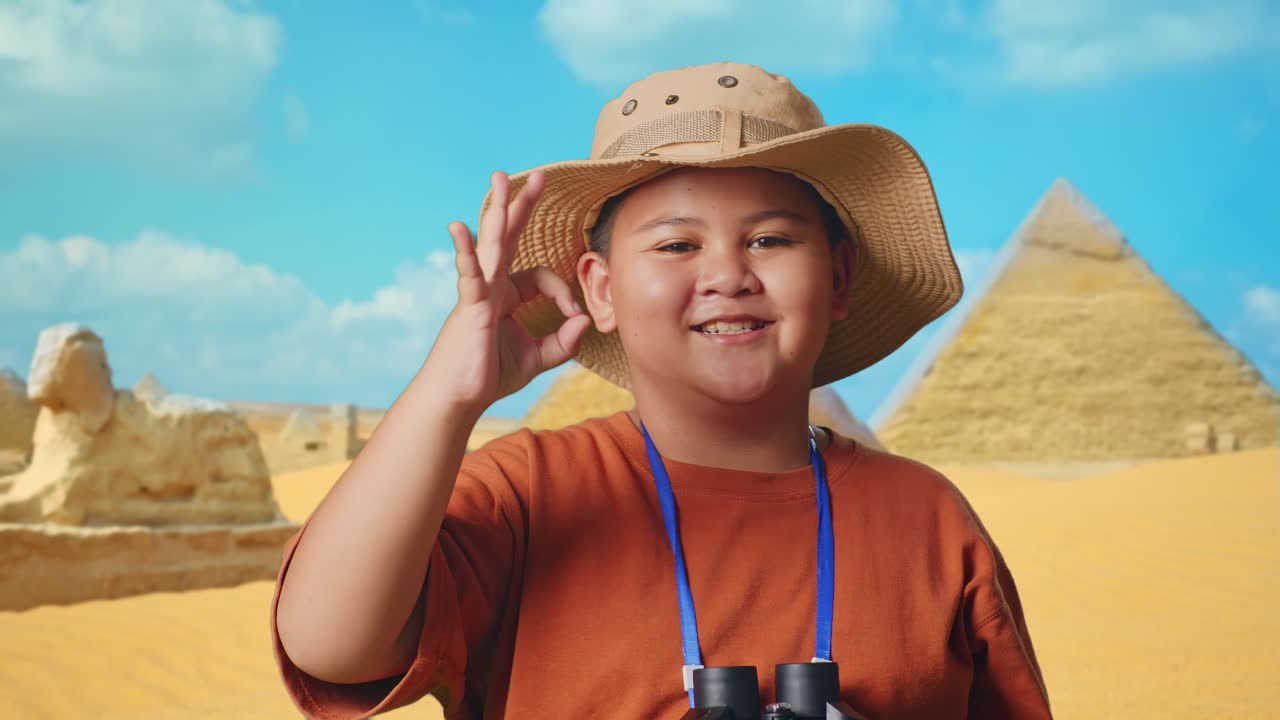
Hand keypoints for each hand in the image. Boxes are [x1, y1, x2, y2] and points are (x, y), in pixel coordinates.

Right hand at [425, 170, 592, 412]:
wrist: (460, 397)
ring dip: (498, 209)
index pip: (542, 276)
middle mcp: (492, 286)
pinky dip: (465, 251)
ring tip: (500, 178)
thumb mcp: (538, 357)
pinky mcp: (470, 305)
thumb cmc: (490, 376)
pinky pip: (469, 273)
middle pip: (509, 237)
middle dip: (523, 206)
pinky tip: (459, 228)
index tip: (574, 317)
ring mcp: (479, 292)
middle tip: (538, 176)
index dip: (564, 292)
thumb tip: (586, 321)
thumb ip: (564, 342)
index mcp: (506, 295)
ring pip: (492, 243)